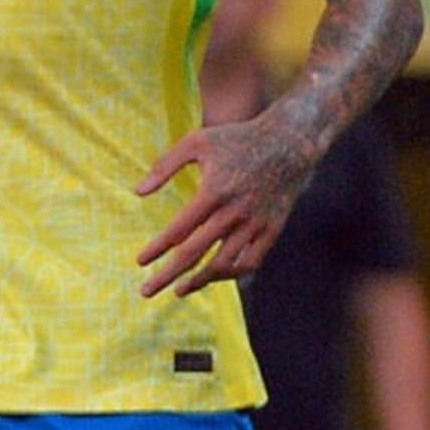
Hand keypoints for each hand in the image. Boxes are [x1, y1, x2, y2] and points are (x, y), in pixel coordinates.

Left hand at [134, 115, 315, 297]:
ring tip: (179, 289)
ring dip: (199, 281)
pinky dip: (232, 274)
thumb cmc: (237, 138)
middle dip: (168, 275)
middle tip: (146, 291)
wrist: (291, 140)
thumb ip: (164, 166)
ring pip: (225, 264)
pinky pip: (252, 261)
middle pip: (195, 253)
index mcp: (214, 192)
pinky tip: (214, 276)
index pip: (179, 230)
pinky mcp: (273, 228)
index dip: (157, 249)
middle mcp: (235, 212)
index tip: (140, 262)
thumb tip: (137, 192)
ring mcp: (256, 223)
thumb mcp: (196, 142)